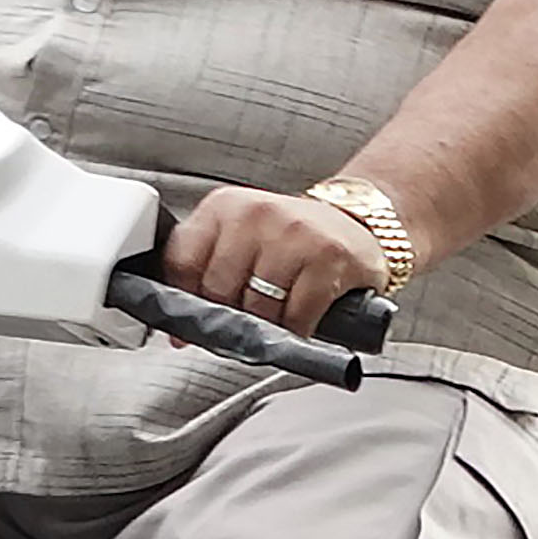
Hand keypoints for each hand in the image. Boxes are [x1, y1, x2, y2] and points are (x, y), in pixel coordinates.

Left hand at [164, 185, 389, 333]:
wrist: (357, 222)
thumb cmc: (292, 239)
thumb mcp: (241, 239)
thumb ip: (206, 272)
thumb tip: (180, 331)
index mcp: (224, 207)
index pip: (181, 263)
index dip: (184, 303)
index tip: (193, 321)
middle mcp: (256, 214)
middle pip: (217, 290)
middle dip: (229, 317)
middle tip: (246, 319)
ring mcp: (293, 233)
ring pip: (257, 308)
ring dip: (266, 326)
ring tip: (277, 314)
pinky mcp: (328, 257)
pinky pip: (296, 317)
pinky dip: (296, 330)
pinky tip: (301, 319)